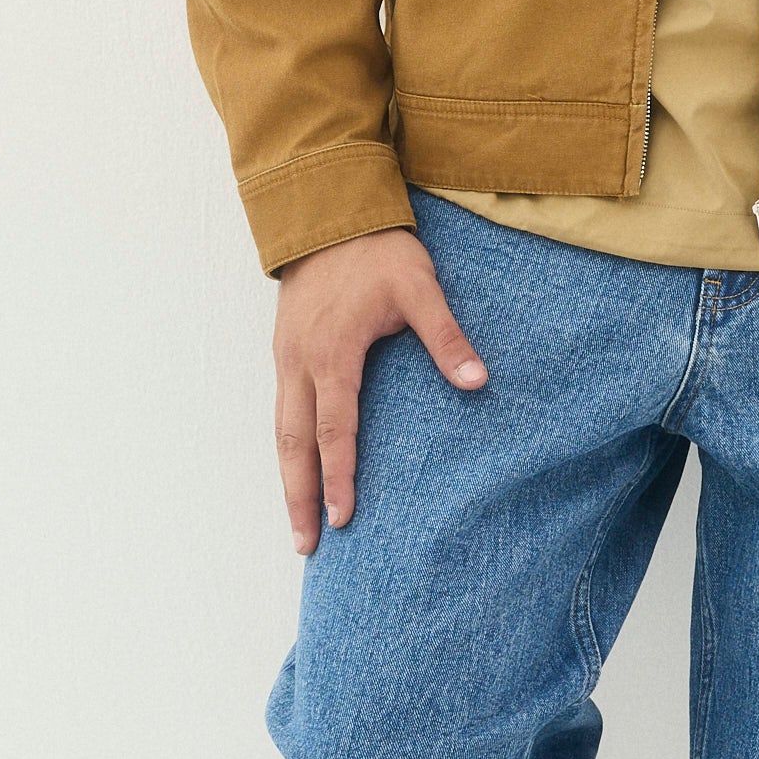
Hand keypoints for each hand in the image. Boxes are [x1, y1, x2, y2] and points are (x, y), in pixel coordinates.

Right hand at [274, 227, 485, 552]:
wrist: (328, 213)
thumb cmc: (377, 250)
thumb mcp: (420, 286)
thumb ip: (446, 336)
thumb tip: (477, 380)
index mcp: (334, 352)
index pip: (336, 429)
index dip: (339, 476)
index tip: (343, 517)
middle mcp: (301, 362)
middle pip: (295, 443)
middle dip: (299, 497)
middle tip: (306, 546)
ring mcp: (286, 358)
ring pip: (282, 432)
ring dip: (288, 479)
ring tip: (297, 523)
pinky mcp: (284, 352)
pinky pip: (281, 412)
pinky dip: (287, 449)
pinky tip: (297, 471)